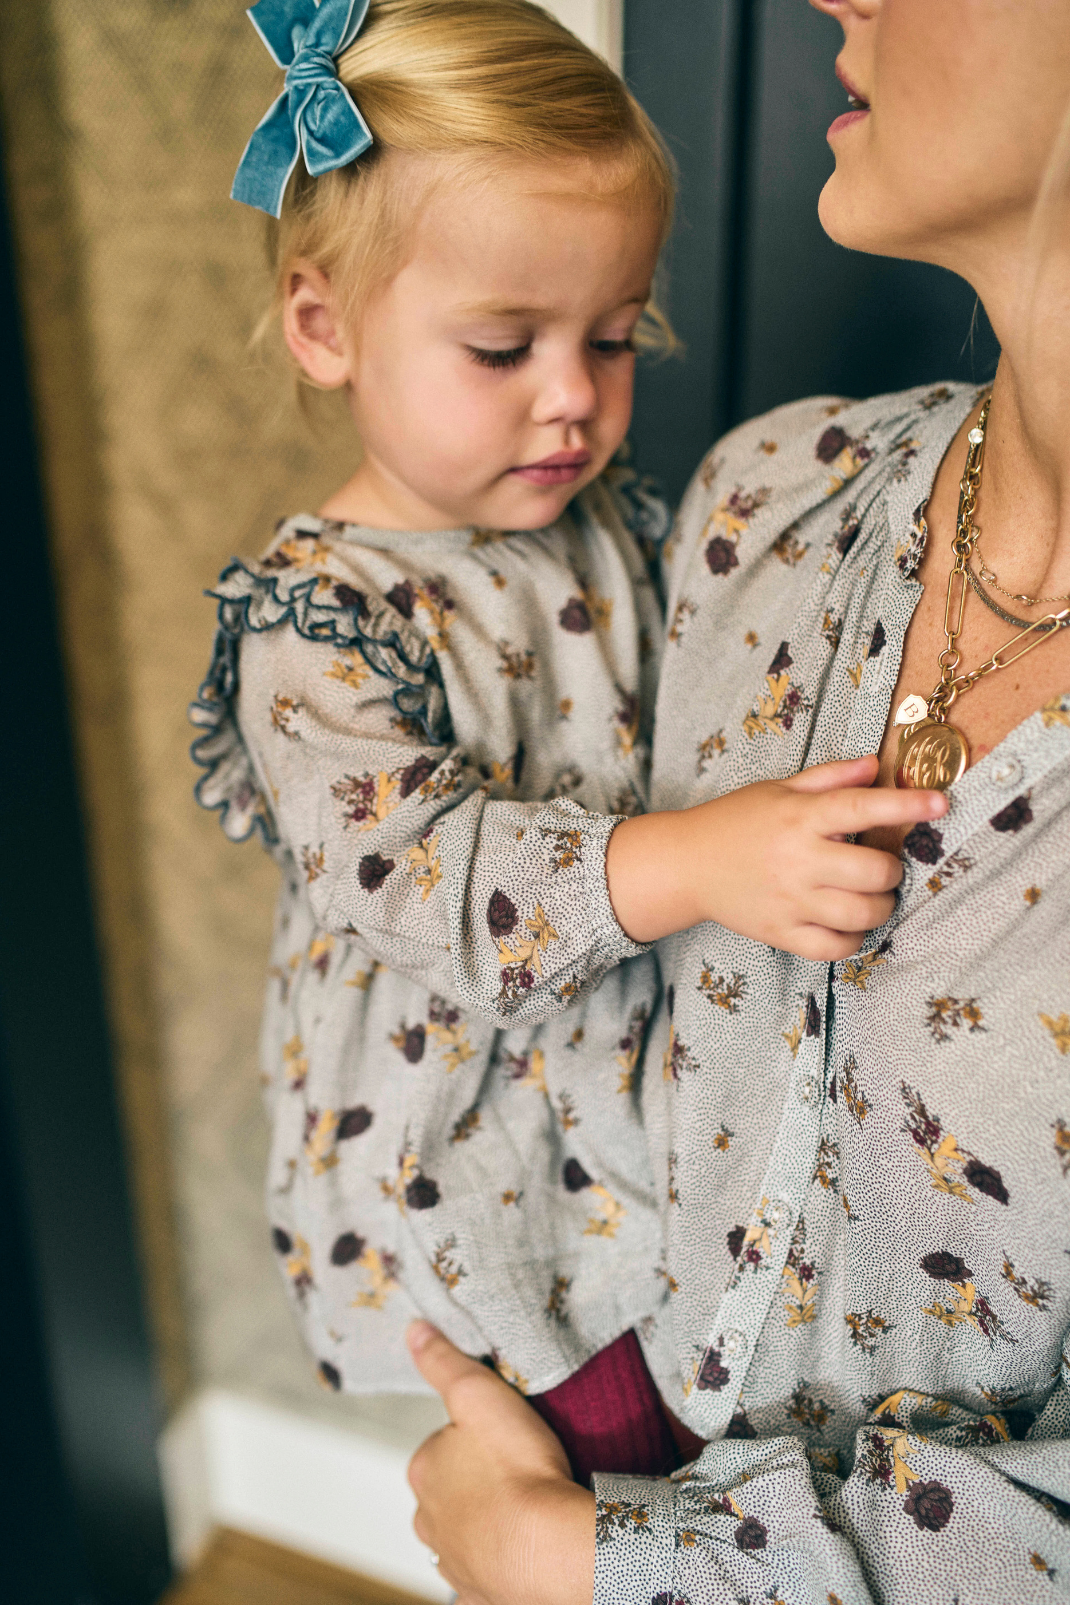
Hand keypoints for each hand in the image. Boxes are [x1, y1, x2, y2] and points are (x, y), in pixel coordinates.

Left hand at [406, 1322, 594, 1604]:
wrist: (549, 1548)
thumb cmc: (517, 1469)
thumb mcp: (479, 1393)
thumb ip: (443, 1361)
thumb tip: (414, 1330)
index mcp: (423, 1470)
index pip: (444, 1442)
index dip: (476, 1435)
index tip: (506, 1436)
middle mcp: (428, 1520)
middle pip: (451, 1490)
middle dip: (477, 1482)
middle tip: (520, 1470)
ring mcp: (453, 1562)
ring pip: (465, 1533)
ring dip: (487, 1523)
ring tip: (527, 1509)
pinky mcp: (478, 1594)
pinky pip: (485, 1573)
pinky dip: (499, 1562)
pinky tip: (523, 1550)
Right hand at [606, 754, 947, 959]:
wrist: (686, 864)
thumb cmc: (736, 821)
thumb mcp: (780, 789)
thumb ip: (830, 778)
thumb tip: (876, 765)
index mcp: (799, 817)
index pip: (862, 808)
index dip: (907, 805)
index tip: (941, 803)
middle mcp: (797, 860)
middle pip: (872, 872)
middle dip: (892, 870)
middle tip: (883, 866)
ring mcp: (789, 900)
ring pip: (860, 914)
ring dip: (880, 906)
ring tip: (872, 896)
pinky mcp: (780, 933)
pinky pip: (833, 948)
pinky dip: (853, 939)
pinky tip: (850, 925)